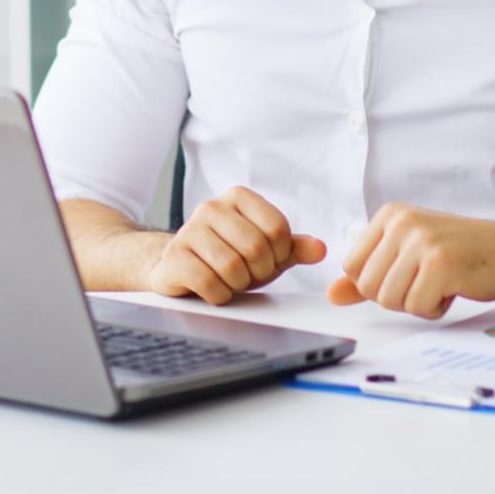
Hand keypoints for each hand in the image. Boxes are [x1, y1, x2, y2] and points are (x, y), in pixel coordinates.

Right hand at [148, 185, 325, 305]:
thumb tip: (320, 249)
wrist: (182, 269)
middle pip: (256, 247)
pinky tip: (213, 289)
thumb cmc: (229, 256)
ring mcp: (189, 230)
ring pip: (232, 267)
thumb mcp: (266, 250)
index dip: (280, 254)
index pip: (277, 227)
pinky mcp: (174, 257)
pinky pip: (209, 283)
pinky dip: (219, 295)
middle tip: (248, 274)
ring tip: (230, 280)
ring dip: (238, 284)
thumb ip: (293, 248)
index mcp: (238, 197)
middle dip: (259, 271)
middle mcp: (211, 207)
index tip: (270, 260)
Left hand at [327, 203, 494, 318]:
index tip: (409, 272)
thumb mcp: (410, 255)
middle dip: (397, 297)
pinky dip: (436, 308)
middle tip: (428, 279)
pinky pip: (417, 308)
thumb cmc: (462, 253)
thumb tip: (331, 294)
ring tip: (442, 281)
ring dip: (417, 303)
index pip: (352, 268)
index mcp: (390, 215)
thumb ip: (369, 274)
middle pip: (368, 287)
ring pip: (389, 300)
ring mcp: (422, 241)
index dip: (378, 284)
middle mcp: (402, 222)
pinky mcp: (441, 263)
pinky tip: (455, 286)